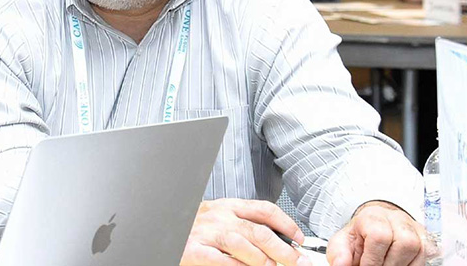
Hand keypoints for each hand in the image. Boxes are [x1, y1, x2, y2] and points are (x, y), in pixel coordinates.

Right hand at [180, 199, 310, 264]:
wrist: (167, 231)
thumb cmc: (195, 228)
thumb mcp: (220, 218)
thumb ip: (243, 224)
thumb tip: (276, 239)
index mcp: (228, 206)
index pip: (264, 210)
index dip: (286, 224)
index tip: (299, 238)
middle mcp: (219, 217)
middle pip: (259, 231)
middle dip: (283, 249)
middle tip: (297, 261)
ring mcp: (207, 233)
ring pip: (243, 244)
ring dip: (263, 260)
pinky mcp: (195, 250)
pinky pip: (222, 260)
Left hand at [327, 201, 426, 265]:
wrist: (373, 229)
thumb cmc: (358, 238)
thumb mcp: (342, 243)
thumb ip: (339, 253)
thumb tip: (341, 264)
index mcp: (372, 216)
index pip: (379, 235)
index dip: (373, 259)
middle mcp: (396, 218)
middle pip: (404, 242)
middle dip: (388, 264)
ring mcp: (413, 227)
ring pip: (418, 248)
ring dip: (402, 265)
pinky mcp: (425, 238)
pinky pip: (426, 255)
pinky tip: (398, 265)